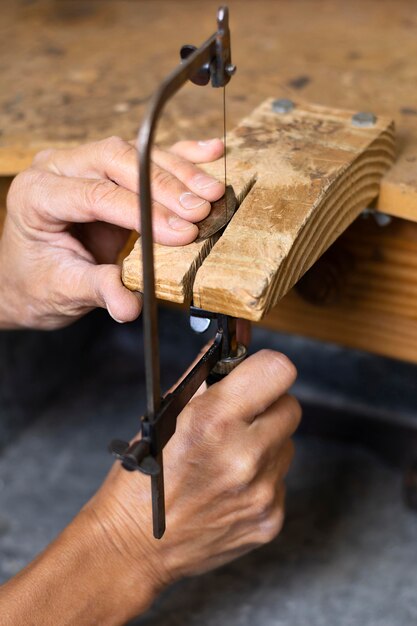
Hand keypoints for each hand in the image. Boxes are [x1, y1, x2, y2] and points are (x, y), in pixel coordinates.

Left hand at [0, 136, 223, 328]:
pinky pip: (148, 156)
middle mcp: (59, 168)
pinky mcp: (109, 170)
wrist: (30, 277)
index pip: (95, 193)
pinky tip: (210, 151)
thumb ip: (97, 290)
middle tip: (200, 210)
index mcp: (37, 195)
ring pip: (138, 153)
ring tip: (213, 193)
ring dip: (180, 172)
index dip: (143, 211)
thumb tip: (129, 304)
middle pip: (117, 160)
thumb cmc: (39, 282)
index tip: (182, 232)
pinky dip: (181, 156)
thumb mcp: (63, 289)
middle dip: (165, 185)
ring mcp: (84, 163)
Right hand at [85, 349, 300, 617]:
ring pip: (287, 444)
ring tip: (229, 458)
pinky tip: (231, 487)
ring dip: (265, 443)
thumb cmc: (142, 479)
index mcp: (213, 421)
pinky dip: (262, 477)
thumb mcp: (163, 417)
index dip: (266, 368)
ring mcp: (262, 492)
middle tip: (239, 419)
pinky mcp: (270, 519)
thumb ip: (205, 379)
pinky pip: (281, 480)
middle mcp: (245, 456)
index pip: (278, 370)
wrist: (133, 546)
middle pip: (290, 406)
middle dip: (267, 406)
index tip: (255, 375)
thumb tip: (233, 346)